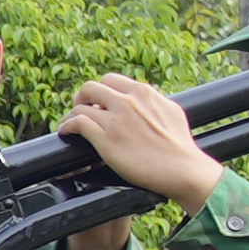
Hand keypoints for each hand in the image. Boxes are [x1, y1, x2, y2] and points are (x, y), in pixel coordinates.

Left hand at [62, 75, 223, 214]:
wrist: (182, 169)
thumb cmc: (179, 145)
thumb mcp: (171, 111)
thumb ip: (155, 99)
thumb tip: (147, 95)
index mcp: (142, 92)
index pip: (110, 80)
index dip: (101, 91)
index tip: (98, 101)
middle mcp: (127, 101)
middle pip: (90, 88)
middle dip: (82, 98)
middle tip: (81, 109)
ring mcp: (115, 120)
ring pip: (80, 106)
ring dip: (71, 114)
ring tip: (69, 123)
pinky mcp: (105, 139)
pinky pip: (78, 124)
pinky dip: (68, 126)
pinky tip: (66, 132)